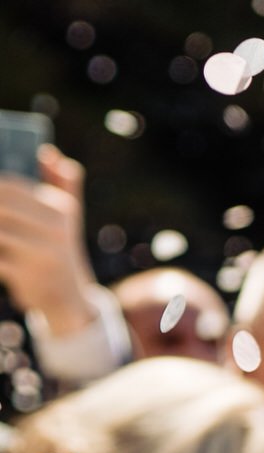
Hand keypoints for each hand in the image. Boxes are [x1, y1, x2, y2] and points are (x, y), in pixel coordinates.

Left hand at [0, 147, 106, 335]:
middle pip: (1, 207)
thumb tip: (49, 153)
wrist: (68, 299)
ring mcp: (41, 253)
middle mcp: (55, 229)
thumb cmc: (59, 250)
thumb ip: (62, 183)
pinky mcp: (27, 275)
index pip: (11, 187)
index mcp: (61, 210)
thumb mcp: (68, 217)